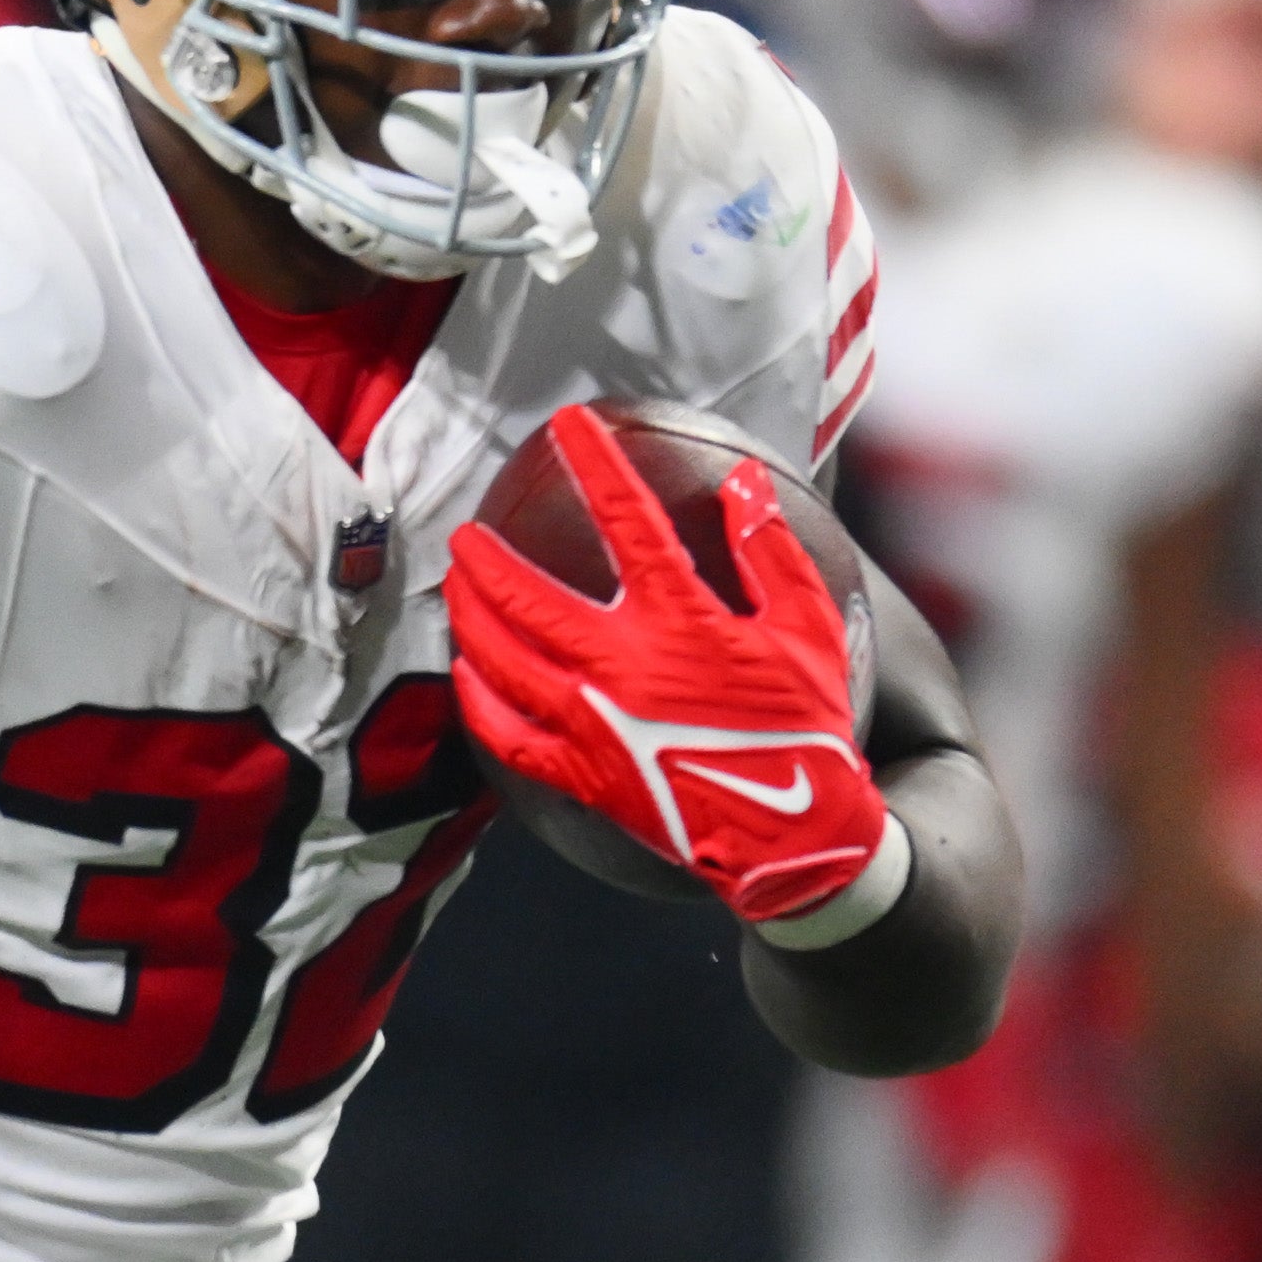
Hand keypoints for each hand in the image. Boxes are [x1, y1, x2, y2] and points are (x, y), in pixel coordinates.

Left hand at [440, 441, 896, 928]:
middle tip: (467, 534)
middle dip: (488, 560)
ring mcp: (591, 723)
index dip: (596, 464)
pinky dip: (479, 702)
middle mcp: (620, 666)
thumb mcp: (806, 629)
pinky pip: (508, 736)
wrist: (789, 834)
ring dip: (471, 617)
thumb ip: (771, 553)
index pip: (627, 521)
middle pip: (529, 598)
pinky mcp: (581, 774)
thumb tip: (748, 486)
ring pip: (503, 660)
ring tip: (454, 589)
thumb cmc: (805, 728)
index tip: (569, 427)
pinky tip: (466, 674)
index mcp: (678, 621)